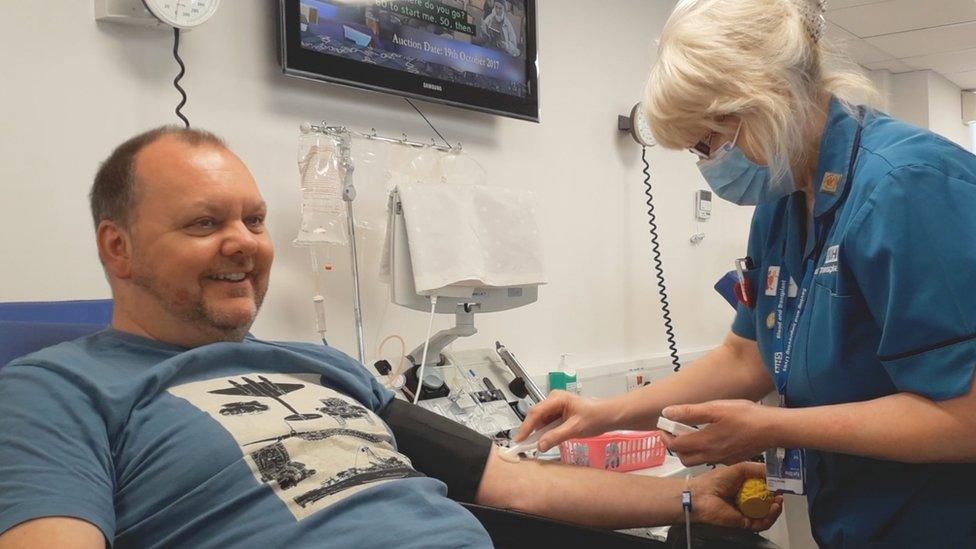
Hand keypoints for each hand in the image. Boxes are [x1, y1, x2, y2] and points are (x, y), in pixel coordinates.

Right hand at [514, 391, 614, 451]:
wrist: (610, 415)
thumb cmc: (596, 417)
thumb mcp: (575, 428)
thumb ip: (556, 436)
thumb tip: (540, 445)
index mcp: (556, 398)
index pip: (536, 413)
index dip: (526, 427)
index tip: (519, 440)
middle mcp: (554, 400)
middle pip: (536, 416)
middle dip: (531, 430)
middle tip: (525, 445)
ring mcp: (556, 407)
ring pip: (541, 421)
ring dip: (539, 432)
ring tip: (537, 444)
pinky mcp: (559, 414)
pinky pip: (548, 423)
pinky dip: (546, 432)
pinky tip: (547, 440)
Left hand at [662, 400, 777, 465]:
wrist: (773, 429)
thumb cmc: (746, 416)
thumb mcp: (715, 408)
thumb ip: (689, 412)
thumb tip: (667, 413)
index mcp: (703, 443)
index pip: (675, 445)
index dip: (665, 436)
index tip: (664, 426)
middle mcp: (711, 455)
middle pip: (684, 457)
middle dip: (675, 446)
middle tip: (675, 431)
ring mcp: (722, 459)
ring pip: (697, 460)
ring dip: (688, 449)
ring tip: (691, 432)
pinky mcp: (733, 459)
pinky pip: (712, 459)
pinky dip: (704, 451)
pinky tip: (711, 436)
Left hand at [690, 462, 782, 530]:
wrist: (700, 496)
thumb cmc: (713, 481)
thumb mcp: (740, 468)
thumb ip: (758, 469)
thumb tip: (774, 472)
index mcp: (743, 487)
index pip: (763, 489)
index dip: (773, 487)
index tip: (780, 483)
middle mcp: (745, 500)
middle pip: (767, 503)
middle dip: (776, 499)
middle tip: (780, 494)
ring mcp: (745, 512)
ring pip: (767, 515)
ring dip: (776, 509)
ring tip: (778, 501)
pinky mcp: (744, 522)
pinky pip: (762, 523)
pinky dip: (770, 517)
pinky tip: (773, 508)